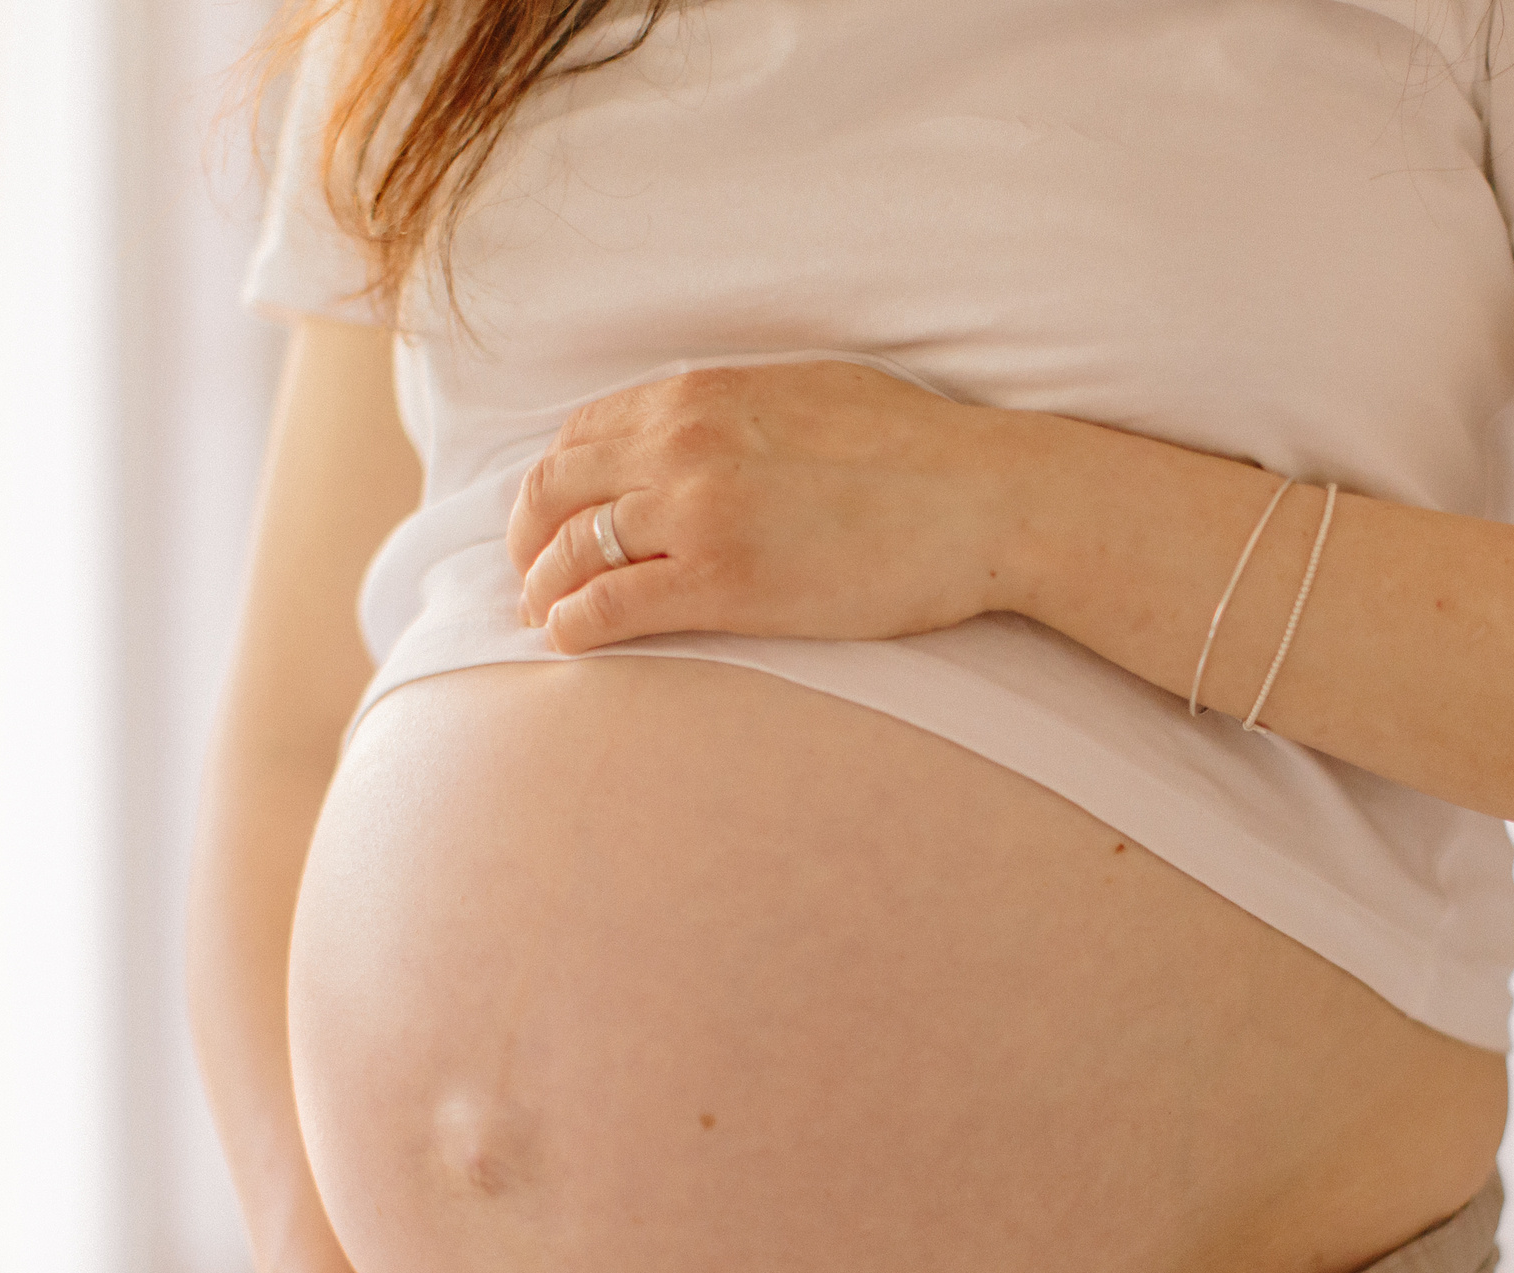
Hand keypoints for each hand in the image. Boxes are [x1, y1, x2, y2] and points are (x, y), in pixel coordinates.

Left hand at [506, 361, 1041, 654]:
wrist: (984, 499)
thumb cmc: (922, 451)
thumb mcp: (813, 392)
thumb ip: (741, 408)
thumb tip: (709, 429)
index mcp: (703, 393)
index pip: (584, 432)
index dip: (557, 481)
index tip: (555, 516)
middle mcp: (682, 443)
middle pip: (556, 488)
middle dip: (529, 534)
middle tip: (530, 573)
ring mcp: (696, 511)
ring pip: (569, 549)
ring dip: (543, 587)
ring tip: (547, 615)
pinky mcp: (720, 581)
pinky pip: (608, 604)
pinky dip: (573, 624)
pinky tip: (571, 640)